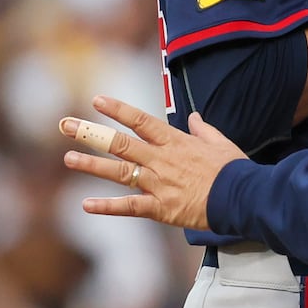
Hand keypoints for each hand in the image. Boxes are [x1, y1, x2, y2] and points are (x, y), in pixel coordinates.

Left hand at [59, 95, 246, 229]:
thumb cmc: (234, 169)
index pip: (141, 121)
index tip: (96, 100)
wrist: (242, 197)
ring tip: (68, 158)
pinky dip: (107, 206)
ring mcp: (158, 183)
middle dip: (90, 133)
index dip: (117, 110)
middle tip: (65, 125)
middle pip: (120, 143)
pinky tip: (86, 204)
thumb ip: (203, 129)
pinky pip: (128, 207)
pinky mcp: (160, 208)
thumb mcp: (220, 142)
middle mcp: (161, 159)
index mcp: (175, 142)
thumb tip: (194, 117)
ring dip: (91, 165)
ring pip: (118, 172)